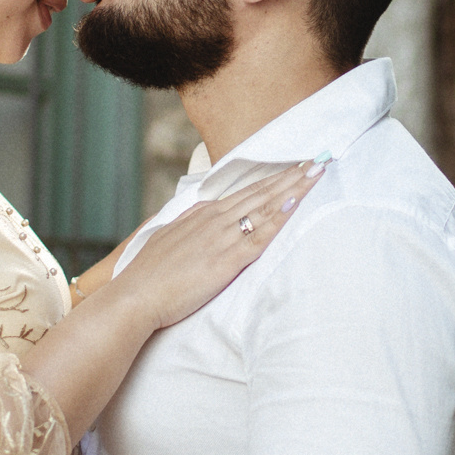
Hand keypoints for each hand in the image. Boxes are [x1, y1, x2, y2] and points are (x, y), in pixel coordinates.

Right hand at [95, 159, 325, 331]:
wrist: (136, 296)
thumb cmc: (150, 274)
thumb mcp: (169, 238)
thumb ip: (189, 223)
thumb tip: (203, 209)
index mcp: (203, 214)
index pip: (246, 192)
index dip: (272, 180)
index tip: (294, 167)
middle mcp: (215, 219)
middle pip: (261, 192)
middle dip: (292, 175)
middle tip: (319, 158)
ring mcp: (223, 237)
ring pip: (266, 206)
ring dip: (294, 188)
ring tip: (318, 171)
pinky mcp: (228, 260)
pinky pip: (261, 235)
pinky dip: (280, 217)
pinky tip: (296, 202)